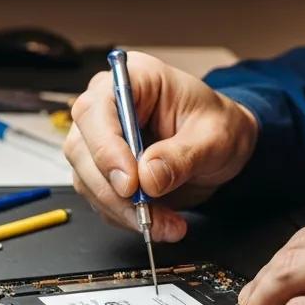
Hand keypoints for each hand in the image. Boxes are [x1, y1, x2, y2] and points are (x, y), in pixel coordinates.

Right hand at [63, 52, 258, 241]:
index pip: (97, 110)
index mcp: (134, 80)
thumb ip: (182, 156)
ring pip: (87, 180)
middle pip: (82, 148)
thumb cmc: (218, 126)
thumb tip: (148, 177)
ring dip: (122, 210)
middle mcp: (108, 107)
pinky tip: (159, 223)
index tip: (129, 183)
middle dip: (113, 189)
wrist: (222, 146)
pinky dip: (127, 217)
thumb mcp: (215, 137)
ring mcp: (101, 139)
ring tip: (165, 224)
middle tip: (147, 213)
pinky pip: (101, 199)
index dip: (106, 148)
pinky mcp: (104, 170)